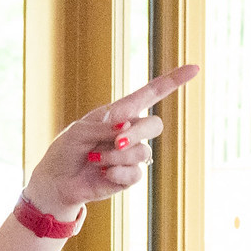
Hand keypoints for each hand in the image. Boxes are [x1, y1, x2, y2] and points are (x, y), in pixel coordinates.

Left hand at [22, 63, 198, 219]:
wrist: (56, 182)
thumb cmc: (65, 151)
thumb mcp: (78, 131)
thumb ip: (103, 125)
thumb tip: (126, 124)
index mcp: (120, 113)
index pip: (151, 94)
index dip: (173, 81)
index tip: (194, 67)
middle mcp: (131, 131)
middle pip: (154, 125)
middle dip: (136, 132)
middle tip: (115, 140)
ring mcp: (132, 154)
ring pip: (142, 151)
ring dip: (116, 155)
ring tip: (95, 158)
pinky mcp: (129, 176)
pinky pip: (135, 173)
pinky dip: (115, 171)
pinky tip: (102, 172)